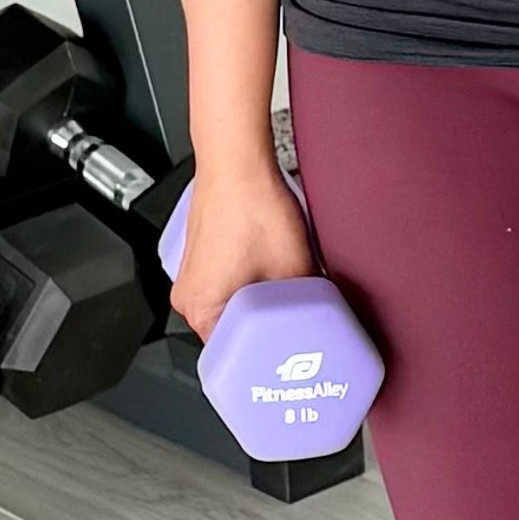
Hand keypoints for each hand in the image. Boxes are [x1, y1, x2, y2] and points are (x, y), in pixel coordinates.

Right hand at [169, 157, 319, 343]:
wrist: (237, 161)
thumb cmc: (250, 206)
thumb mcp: (295, 266)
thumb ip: (312, 301)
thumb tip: (330, 316)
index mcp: (199, 309)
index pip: (231, 357)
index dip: (263, 358)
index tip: (285, 355)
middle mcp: (188, 294)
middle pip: (232, 331)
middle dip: (263, 329)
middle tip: (290, 322)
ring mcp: (191, 271)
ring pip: (229, 304)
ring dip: (256, 302)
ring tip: (281, 288)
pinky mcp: (201, 251)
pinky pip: (225, 281)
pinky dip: (246, 281)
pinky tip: (269, 266)